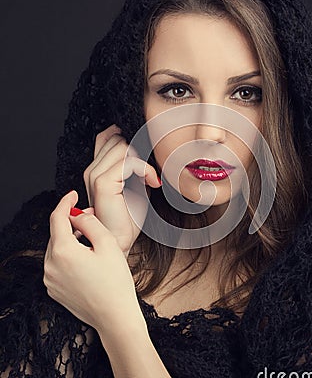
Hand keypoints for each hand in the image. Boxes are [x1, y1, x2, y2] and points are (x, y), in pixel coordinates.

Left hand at [43, 190, 147, 332]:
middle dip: (70, 222)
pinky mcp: (54, 290)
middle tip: (90, 217)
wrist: (115, 317)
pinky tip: (85, 257)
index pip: (57, 218)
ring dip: (70, 239)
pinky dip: (68, 255)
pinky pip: (57, 265)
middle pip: (56, 234)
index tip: (72, 194)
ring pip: (56, 249)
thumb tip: (78, 215)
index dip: (65, 202)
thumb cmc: (115, 282)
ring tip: (91, 238)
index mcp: (62, 252)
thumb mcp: (108, 244)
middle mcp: (50, 266)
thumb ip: (90, 223)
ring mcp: (50, 280)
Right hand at [83, 124, 161, 257]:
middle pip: (116, 138)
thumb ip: (135, 166)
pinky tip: (153, 183)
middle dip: (139, 148)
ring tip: (152, 178)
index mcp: (97, 168)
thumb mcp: (135, 184)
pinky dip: (145, 169)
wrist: (121, 241)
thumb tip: (148, 147)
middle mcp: (92, 169)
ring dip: (143, 159)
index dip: (128, 137)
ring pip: (123, 146)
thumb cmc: (128, 217)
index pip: (108, 136)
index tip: (148, 153)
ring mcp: (95, 175)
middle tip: (152, 168)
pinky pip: (128, 162)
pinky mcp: (102, 183)